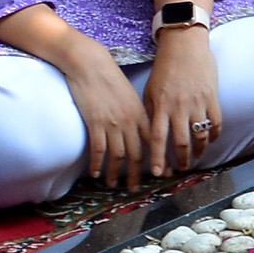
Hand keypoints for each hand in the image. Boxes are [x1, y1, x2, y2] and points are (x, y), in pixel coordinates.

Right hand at [47, 33, 152, 191]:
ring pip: (118, 156)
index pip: (154, 143)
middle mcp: (130, 121)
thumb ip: (137, 114)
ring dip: (116, 173)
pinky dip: (97, 164)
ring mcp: (113, 123)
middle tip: (134, 188)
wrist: (90, 64)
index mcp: (141, 114)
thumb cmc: (110, 78)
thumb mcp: (131, 96)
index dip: (159, 161)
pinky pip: (98, 150)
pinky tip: (95, 173)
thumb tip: (141, 132)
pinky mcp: (95, 122)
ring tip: (113, 184)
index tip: (163, 174)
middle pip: (137, 154)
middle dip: (136, 174)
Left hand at [142, 24, 224, 181]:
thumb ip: (151, 112)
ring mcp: (197, 102)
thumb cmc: (165, 67)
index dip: (158, 157)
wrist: (184, 45)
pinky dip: (214, 135)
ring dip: (199, 151)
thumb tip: (150, 135)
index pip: (158, 138)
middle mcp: (179, 107)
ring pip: (200, 135)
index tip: (158, 173)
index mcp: (161, 105)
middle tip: (182, 169)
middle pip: (181, 141)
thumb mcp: (151, 89)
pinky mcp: (212, 97)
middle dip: (182, 160)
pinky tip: (210, 141)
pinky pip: (216, 123)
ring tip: (196, 158)